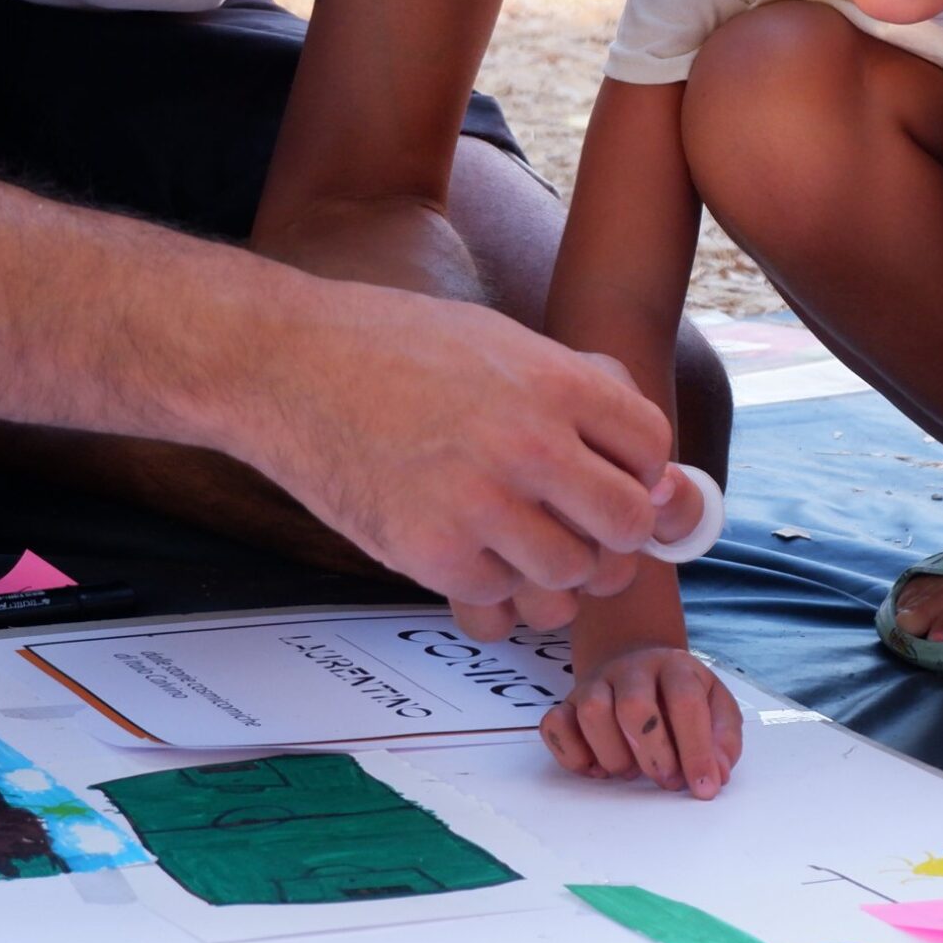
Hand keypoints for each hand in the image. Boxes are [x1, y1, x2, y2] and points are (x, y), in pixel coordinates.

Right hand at [254, 290, 672, 636]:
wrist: (289, 364)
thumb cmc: (394, 348)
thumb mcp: (503, 340)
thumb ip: (578, 391)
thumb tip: (652, 462)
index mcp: (555, 383)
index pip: (652, 452)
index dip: (639, 471)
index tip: (611, 477)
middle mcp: (529, 446)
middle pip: (626, 528)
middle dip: (611, 536)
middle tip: (578, 528)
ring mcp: (481, 506)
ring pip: (570, 579)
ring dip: (552, 572)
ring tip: (518, 543)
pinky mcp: (432, 555)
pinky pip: (498, 602)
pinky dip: (488, 588)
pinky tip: (462, 547)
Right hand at [538, 644, 742, 797]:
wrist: (638, 664)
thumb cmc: (680, 697)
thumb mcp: (715, 706)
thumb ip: (723, 739)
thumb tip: (716, 775)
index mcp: (675, 666)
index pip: (685, 702)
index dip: (696, 749)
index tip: (704, 788)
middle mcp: (632, 669)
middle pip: (634, 707)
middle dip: (653, 755)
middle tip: (667, 779)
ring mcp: (595, 683)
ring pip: (592, 713)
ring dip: (614, 755)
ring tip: (631, 771)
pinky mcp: (567, 703)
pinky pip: (555, 725)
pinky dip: (572, 755)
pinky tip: (596, 767)